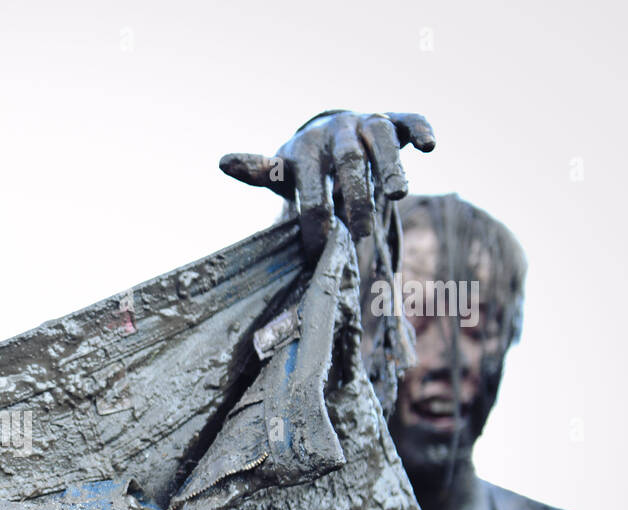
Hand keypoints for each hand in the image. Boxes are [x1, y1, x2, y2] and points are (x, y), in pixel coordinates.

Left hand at [220, 111, 435, 256]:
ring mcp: (368, 122)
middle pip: (349, 160)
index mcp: (307, 147)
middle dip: (354, 196)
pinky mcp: (395, 120)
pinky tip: (428, 146)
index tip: (319, 250)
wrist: (330, 131)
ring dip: (391, 164)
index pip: (310, 183)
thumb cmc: (305, 164)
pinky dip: (420, 128)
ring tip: (398, 195)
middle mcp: (338, 130)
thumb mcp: (282, 170)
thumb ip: (259, 171)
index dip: (314, 216)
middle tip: (359, 233)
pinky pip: (410, 119)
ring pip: (382, 138)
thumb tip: (222, 161)